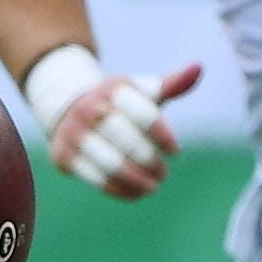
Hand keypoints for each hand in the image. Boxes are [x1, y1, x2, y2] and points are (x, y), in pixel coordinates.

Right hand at [24, 45, 200, 199]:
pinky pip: (95, 179)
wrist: (66, 110)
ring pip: (111, 164)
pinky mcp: (63, 156)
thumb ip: (170, 84)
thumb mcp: (141, 92)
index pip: (144, 115)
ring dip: (137, 180)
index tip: (175, 152)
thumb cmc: (117, 104)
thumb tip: (198, 68)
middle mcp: (88, 108)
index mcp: (112, 89)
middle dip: (149, 161)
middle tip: (163, 173)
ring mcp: (72, 133)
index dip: (162, 136)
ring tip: (152, 187)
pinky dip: (119, 190)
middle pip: (127, 141)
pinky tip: (135, 193)